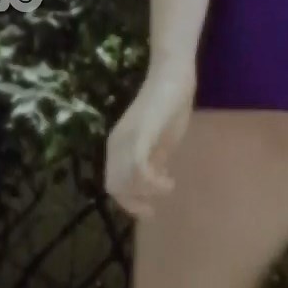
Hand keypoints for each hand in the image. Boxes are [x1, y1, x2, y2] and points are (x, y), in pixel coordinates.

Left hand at [104, 71, 192, 217]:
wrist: (173, 77)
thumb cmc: (169, 107)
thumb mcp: (159, 142)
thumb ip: (153, 160)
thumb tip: (153, 182)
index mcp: (117, 148)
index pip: (113, 185)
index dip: (129, 203)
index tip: (151, 210)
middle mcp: (116, 145)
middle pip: (116, 187)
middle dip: (136, 203)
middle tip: (157, 206)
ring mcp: (127, 140)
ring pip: (125, 181)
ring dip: (148, 191)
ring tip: (168, 184)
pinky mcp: (140, 134)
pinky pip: (138, 167)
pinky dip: (152, 181)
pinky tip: (168, 179)